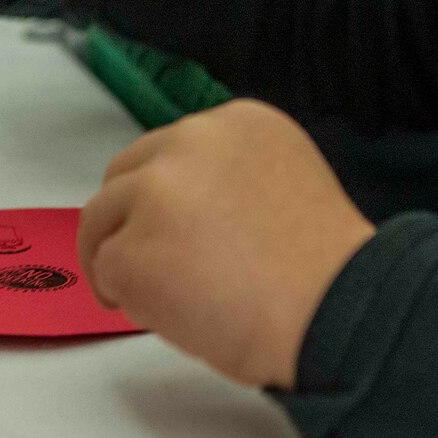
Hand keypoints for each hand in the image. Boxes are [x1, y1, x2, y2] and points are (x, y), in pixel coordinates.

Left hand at [77, 100, 374, 389]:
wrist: (335, 311)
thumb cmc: (323, 270)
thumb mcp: (286, 183)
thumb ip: (231, 180)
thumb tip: (187, 214)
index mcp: (237, 122)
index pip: (171, 149)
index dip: (169, 196)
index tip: (180, 229)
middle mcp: (191, 142)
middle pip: (124, 175)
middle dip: (131, 220)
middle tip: (156, 265)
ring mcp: (154, 193)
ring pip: (102, 221)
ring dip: (122, 257)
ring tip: (167, 298)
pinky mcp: (130, 249)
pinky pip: (106, 272)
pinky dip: (128, 298)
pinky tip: (175, 315)